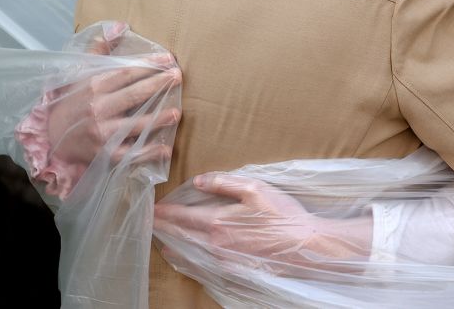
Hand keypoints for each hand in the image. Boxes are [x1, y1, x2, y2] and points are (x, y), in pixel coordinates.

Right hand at [17, 21, 181, 197]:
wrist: (52, 135)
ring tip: (177, 113)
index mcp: (93, 87)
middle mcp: (97, 109)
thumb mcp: (80, 72)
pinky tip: (166, 150)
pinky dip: (148, 153)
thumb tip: (119, 26)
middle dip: (158, 85)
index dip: (149, 65)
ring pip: (134, 125)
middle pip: (133, 95)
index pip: (126, 72)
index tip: (169, 59)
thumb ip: (100, 49)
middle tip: (178, 76)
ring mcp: (102, 134)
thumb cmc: (73, 100)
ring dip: (157, 119)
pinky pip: (130, 154)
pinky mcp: (104, 154)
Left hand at [153, 173, 371, 274]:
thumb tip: (198, 181)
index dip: (164, 212)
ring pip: (187, 253)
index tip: (150, 208)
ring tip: (161, 238)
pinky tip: (181, 257)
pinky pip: (199, 267)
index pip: (182, 217)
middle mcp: (214, 246)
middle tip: (149, 222)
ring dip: (172, 243)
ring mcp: (222, 262)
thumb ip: (224, 183)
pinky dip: (184, 260)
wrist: (304, 246)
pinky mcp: (231, 271)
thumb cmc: (282, 215)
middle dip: (162, 228)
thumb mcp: (255, 189)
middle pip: (179, 236)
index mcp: (218, 223)